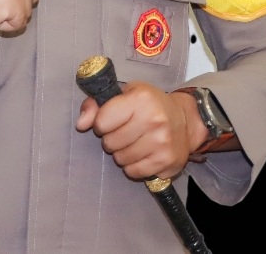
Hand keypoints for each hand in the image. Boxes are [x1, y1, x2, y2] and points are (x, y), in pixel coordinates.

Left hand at [76, 81, 201, 180]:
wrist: (185, 120)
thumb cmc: (149, 104)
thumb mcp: (124, 94)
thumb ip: (96, 105)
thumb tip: (80, 124)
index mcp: (140, 99)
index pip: (102, 121)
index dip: (102, 123)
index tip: (111, 120)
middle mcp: (153, 120)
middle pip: (110, 142)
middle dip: (111, 139)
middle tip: (124, 132)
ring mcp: (161, 143)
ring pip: (120, 159)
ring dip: (121, 153)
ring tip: (133, 142)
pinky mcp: (167, 162)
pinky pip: (133, 172)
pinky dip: (132, 166)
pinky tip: (142, 153)